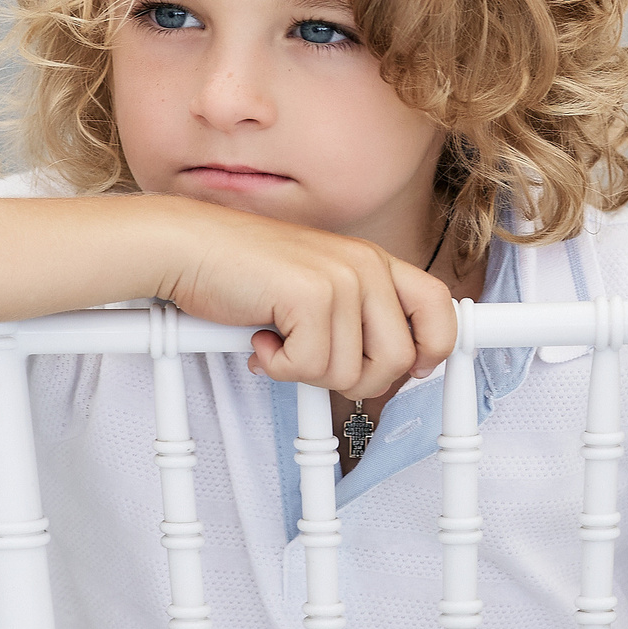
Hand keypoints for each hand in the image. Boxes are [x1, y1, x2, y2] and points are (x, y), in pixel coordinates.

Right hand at [151, 200, 458, 400]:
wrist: (188, 246)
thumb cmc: (243, 272)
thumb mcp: (316, 290)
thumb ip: (355, 318)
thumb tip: (391, 370)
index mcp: (373, 261)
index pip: (439, 306)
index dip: (432, 349)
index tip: (412, 371)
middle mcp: (366, 264)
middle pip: (400, 360)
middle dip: (357, 381)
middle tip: (316, 363)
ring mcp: (342, 278)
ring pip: (353, 374)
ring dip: (308, 373)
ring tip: (280, 341)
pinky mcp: (311, 295)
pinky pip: (310, 368)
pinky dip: (278, 367)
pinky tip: (260, 338)